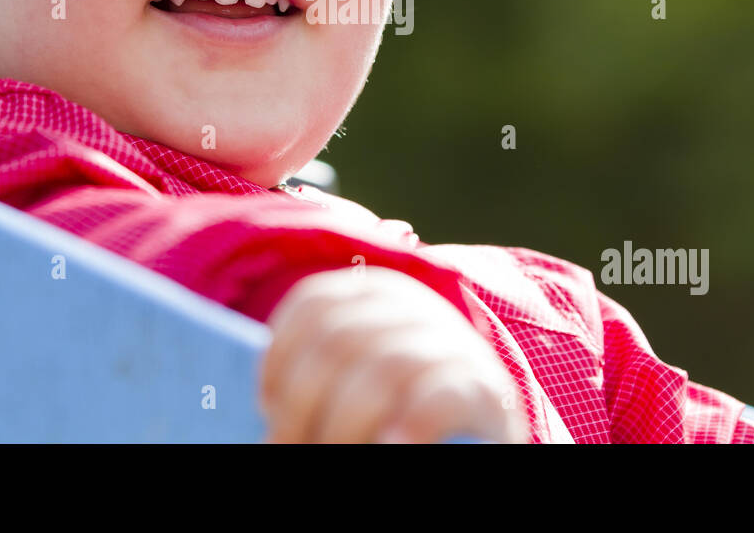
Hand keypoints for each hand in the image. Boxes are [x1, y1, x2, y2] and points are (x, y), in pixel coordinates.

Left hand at [258, 265, 527, 442]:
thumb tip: (266, 401)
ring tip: (328, 457)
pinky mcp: (488, 393)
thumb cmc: (394, 410)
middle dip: (300, 404)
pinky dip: (411, 425)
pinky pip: (441, 399)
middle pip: (340, 341)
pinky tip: (389, 446)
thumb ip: (322, 370)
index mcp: (380, 294)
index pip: (316, 304)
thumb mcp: (356, 377)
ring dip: (342, 425)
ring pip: (383, 371)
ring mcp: (457, 347)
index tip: (266, 404)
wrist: (478, 435)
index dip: (280, 355)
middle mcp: (420, 308)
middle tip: (283, 447)